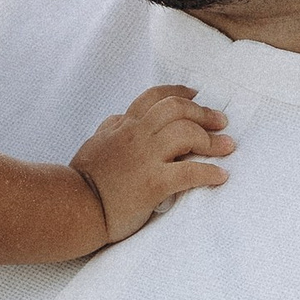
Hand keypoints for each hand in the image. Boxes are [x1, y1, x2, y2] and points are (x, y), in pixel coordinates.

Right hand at [71, 85, 231, 244]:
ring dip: (212, 140)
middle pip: (177, 109)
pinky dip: (209, 173)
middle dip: (204, 113)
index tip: (196, 95)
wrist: (71, 207)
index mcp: (123, 126)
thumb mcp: (94, 143)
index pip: (154, 97)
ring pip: (186, 134)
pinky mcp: (152, 183)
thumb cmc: (82, 180)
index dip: (179, 92)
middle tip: (222, 121)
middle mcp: (135, 135)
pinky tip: (220, 176)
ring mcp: (144, 158)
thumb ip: (111, 128)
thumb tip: (119, 117)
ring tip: (228, 147)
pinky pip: (188, 172)